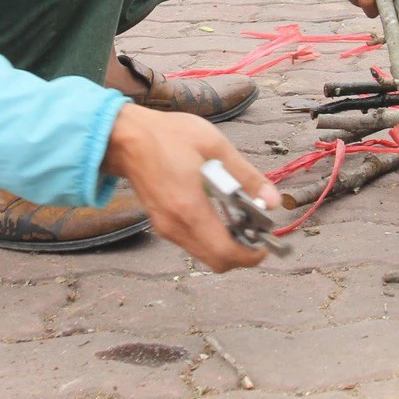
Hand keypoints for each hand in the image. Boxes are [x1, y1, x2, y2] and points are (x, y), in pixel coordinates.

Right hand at [102, 104, 279, 272]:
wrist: (125, 137)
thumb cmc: (167, 136)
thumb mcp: (215, 146)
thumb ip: (246, 176)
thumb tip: (272, 200)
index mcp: (190, 208)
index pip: (225, 253)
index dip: (251, 255)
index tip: (266, 244)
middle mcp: (176, 226)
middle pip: (216, 261)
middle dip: (242, 253)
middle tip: (256, 231)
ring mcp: (165, 228)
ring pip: (204, 255)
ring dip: (226, 245)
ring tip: (240, 218)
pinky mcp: (161, 224)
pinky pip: (192, 243)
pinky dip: (211, 237)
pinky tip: (219, 213)